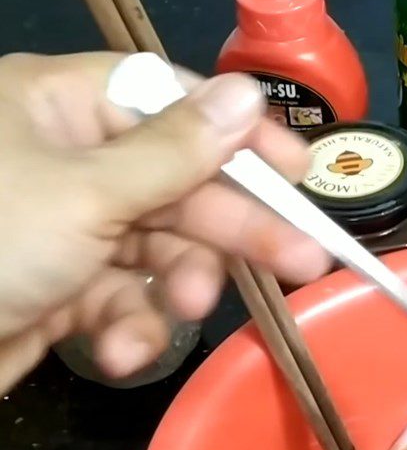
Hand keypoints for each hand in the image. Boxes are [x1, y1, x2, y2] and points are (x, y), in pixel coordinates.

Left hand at [0, 52, 330, 393]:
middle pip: (180, 185)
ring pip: (160, 250)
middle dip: (234, 228)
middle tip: (304, 260)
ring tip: (182, 311)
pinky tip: (120, 353)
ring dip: (176, 287)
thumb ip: (176, 153)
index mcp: (59, 108)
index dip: (239, 138)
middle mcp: (69, 162)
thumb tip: (245, 97)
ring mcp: (70, 229)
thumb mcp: (87, 193)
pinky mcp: (68, 290)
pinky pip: (124, 298)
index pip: (171, 104)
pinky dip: (131, 328)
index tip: (299, 171)